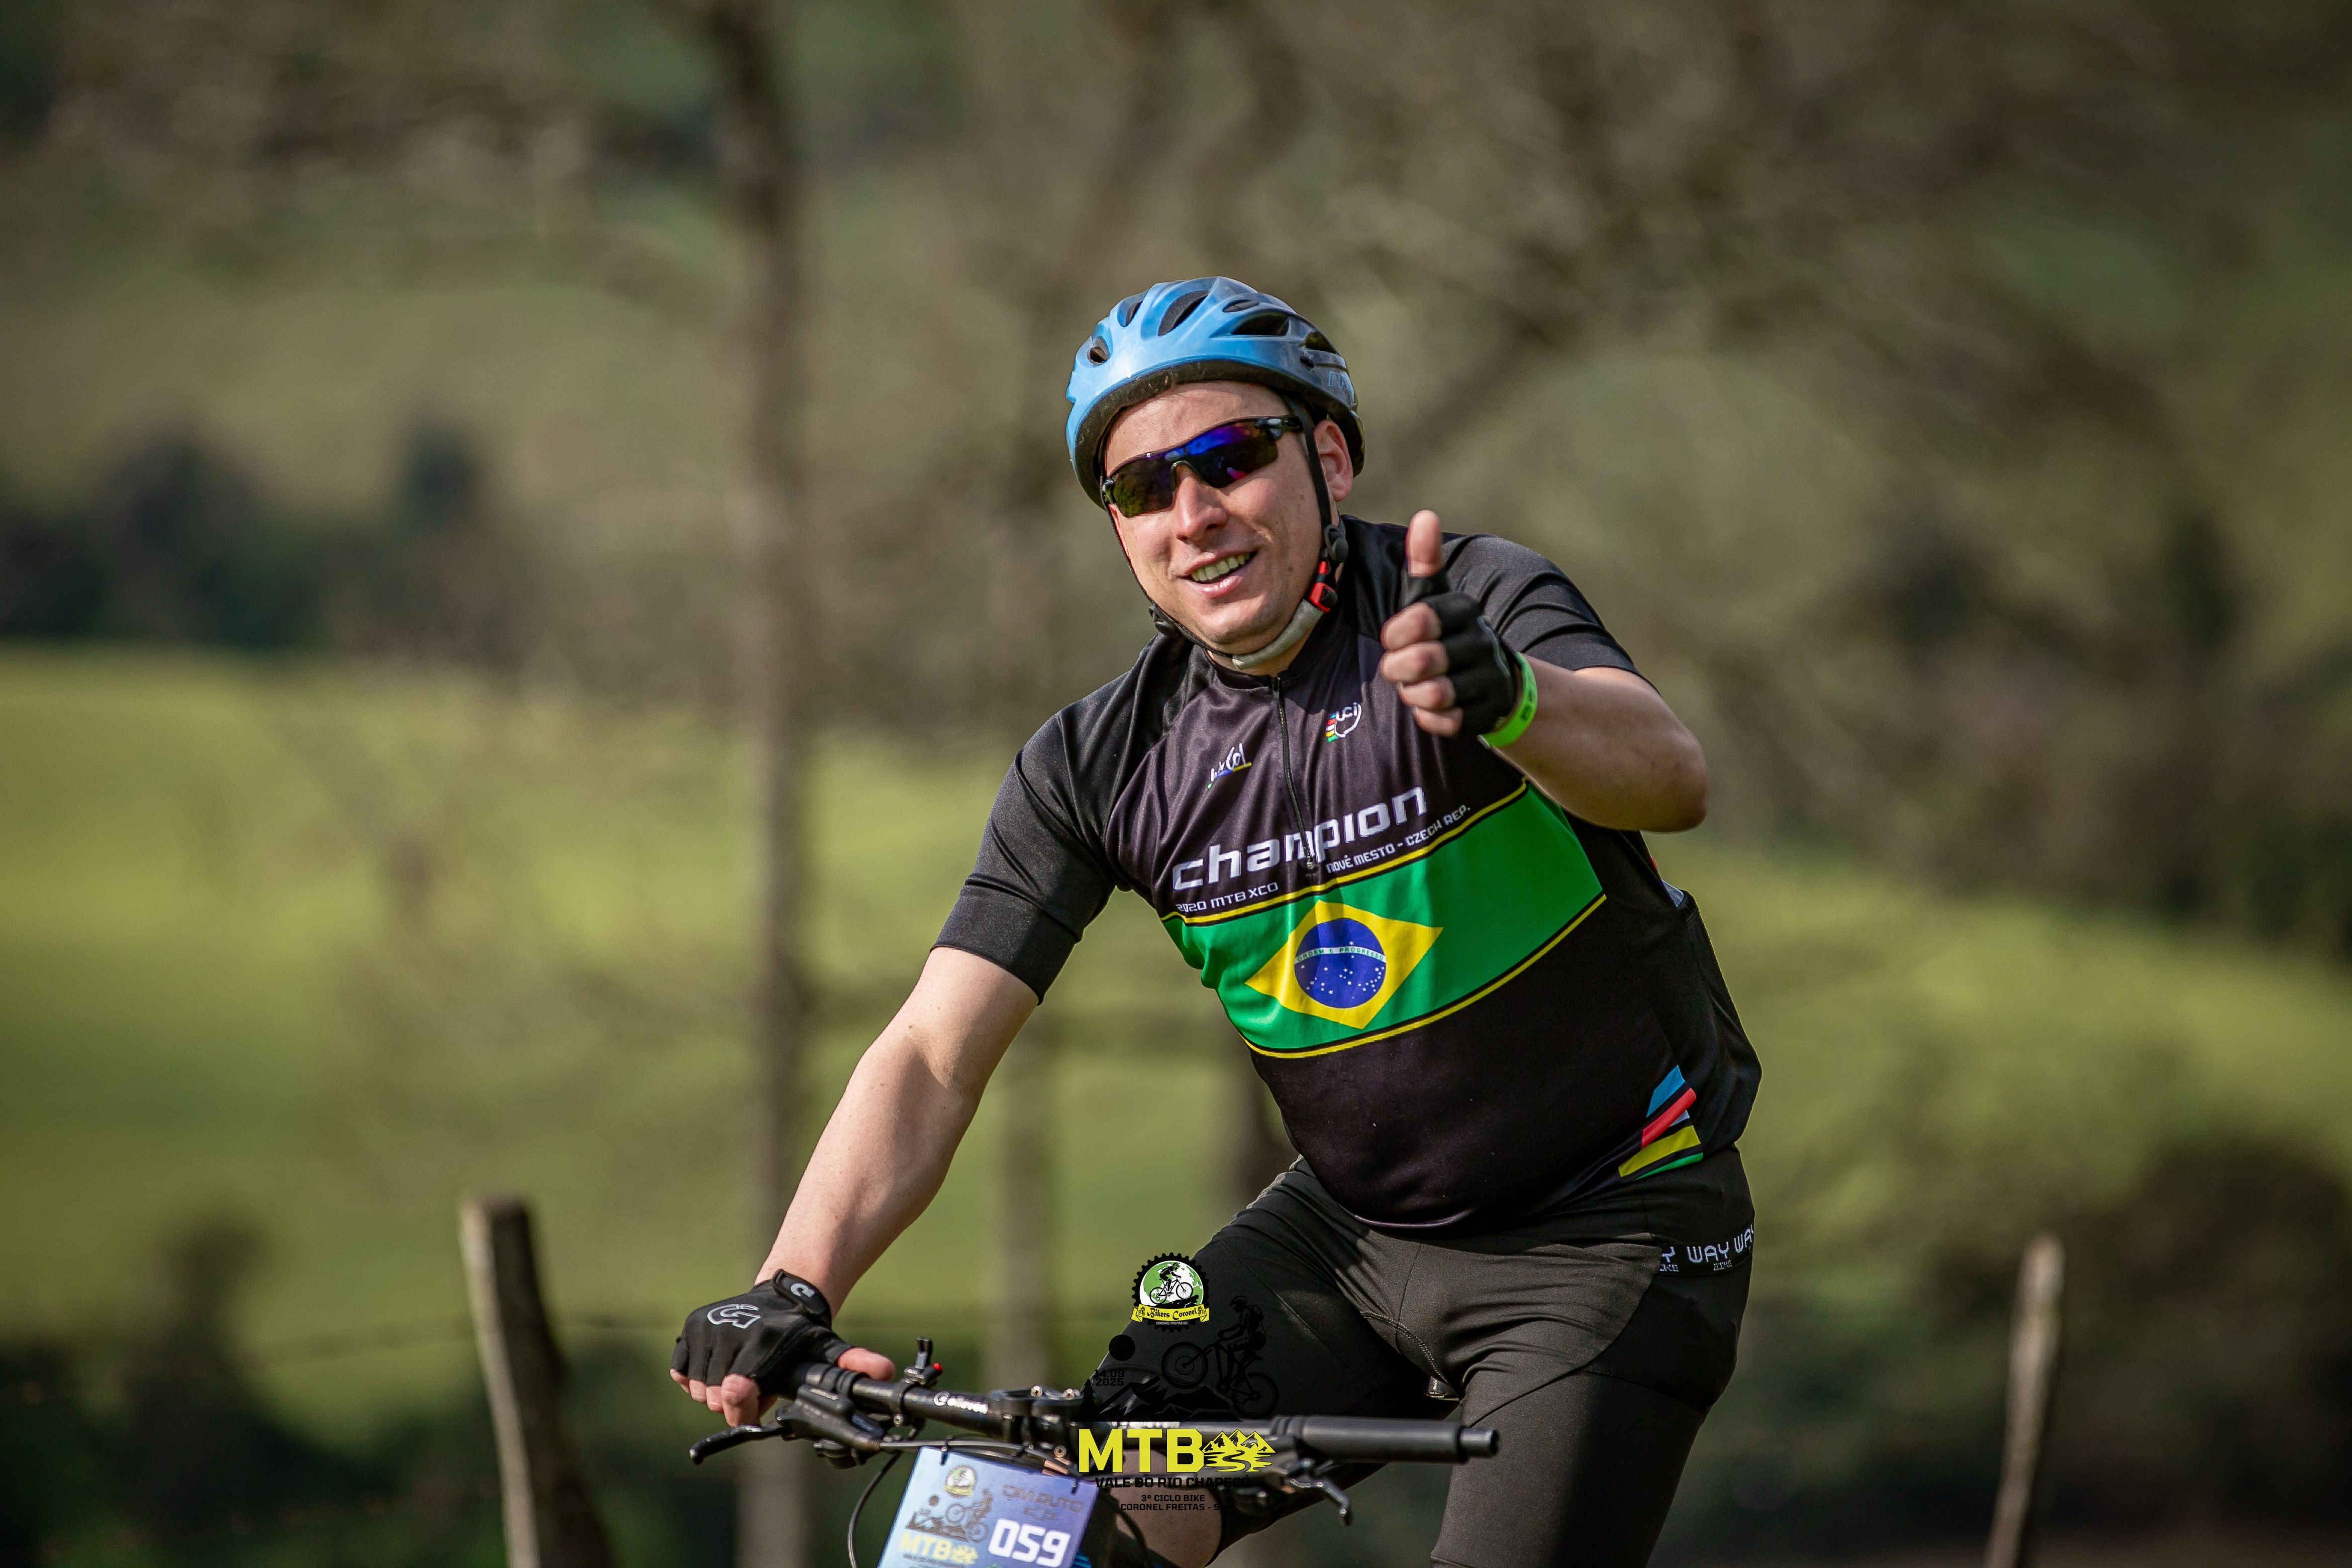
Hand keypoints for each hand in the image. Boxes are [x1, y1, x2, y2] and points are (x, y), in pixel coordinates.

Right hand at [669, 1271, 896, 1426]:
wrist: (783, 1296)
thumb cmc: (805, 1334)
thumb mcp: (830, 1349)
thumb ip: (853, 1364)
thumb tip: (884, 1372)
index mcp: (761, 1341)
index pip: (737, 1393)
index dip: (744, 1410)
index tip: (756, 1407)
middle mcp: (730, 1330)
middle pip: (716, 1398)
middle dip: (734, 1402)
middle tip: (754, 1387)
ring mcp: (707, 1327)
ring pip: (698, 1388)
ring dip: (716, 1391)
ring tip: (741, 1374)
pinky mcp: (692, 1326)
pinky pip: (681, 1372)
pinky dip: (695, 1376)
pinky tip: (721, 1365)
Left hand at [1378, 510, 1523, 737]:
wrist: (1493, 679)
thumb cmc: (1446, 633)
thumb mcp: (1434, 598)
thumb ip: (1425, 562)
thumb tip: (1425, 515)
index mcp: (1465, 610)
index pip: (1417, 619)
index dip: (1394, 635)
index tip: (1392, 638)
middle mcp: (1482, 643)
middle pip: (1421, 662)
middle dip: (1398, 668)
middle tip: (1398, 668)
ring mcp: (1488, 681)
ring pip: (1433, 695)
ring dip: (1413, 694)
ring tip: (1415, 686)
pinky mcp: (1486, 716)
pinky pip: (1444, 723)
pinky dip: (1429, 718)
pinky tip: (1433, 706)